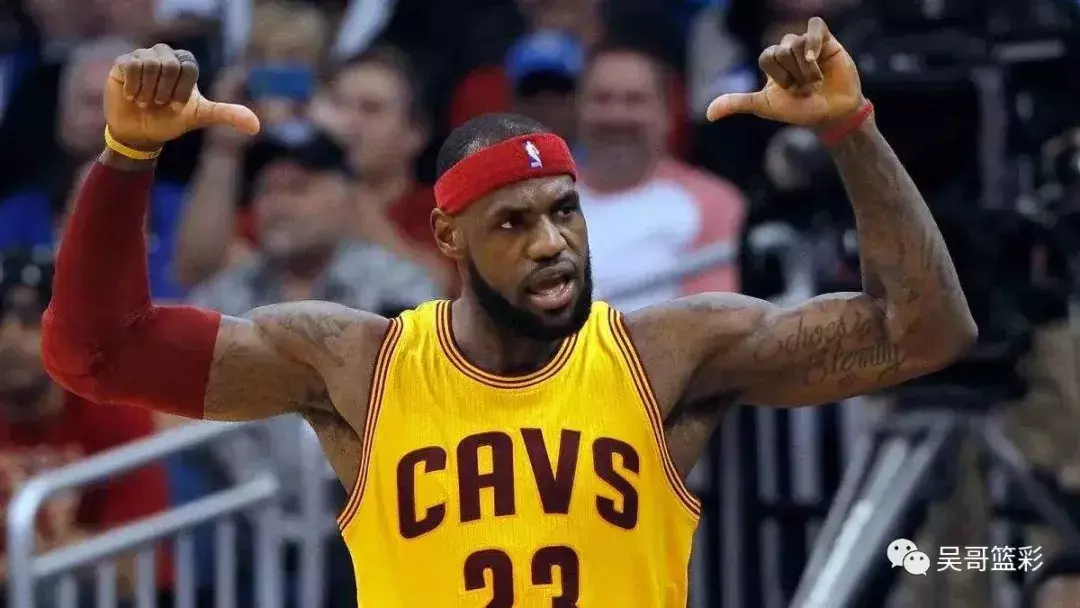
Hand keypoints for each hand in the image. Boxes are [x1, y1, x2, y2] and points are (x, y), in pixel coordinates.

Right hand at [105, 44, 259, 150]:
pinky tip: (133, 96)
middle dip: (165, 91)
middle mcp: (165, 54)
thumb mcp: (201, 117)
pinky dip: (134, 87)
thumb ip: (228, 115)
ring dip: (149, 92)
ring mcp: (143, 57)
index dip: (182, 90)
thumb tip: (256, 126)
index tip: (176, 104)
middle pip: (170, 64)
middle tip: (160, 103)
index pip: (189, 68)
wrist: (141, 133)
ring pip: (150, 65)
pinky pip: (131, 66)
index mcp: (185, 62)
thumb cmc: (171, 120)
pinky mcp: (123, 62)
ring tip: (146, 101)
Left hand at [706, 17, 863, 127]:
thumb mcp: (764, 106)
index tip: (789, 91)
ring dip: (805, 68)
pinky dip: (813, 41)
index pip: (766, 57)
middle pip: (781, 50)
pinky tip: (815, 56)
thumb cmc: (800, 110)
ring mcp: (807, 44)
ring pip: (796, 43)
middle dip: (793, 74)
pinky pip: (815, 27)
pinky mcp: (827, 41)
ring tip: (815, 82)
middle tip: (805, 88)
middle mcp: (788, 50)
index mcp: (772, 63)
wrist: (831, 114)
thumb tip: (707, 114)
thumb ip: (737, 103)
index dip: (778, 75)